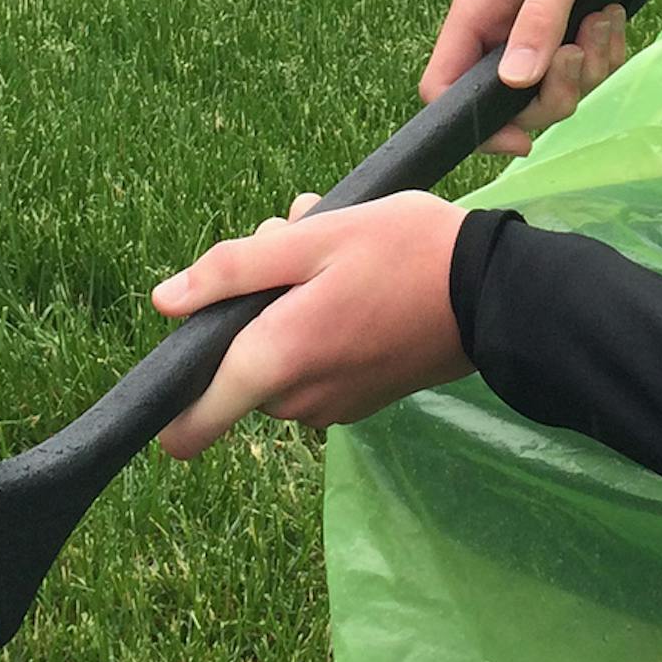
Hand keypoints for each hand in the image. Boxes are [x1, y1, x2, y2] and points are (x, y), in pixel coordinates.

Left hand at [150, 190, 471, 458]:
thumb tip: (165, 302)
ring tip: (336, 250)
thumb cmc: (403, 252)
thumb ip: (233, 270)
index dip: (171, 393)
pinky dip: (321, 326)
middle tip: (298, 242)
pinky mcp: (364, 400)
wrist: (496, 291)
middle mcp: (297, 400)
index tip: (186, 345)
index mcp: (274, 361)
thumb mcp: (314, 238)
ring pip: (280, 359)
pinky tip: (356, 278)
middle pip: (239, 363)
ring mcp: (334, 406)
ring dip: (290, 308)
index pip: (191, 423)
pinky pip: (317, 367)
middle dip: (255, 303)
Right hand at [423, 0, 661, 155]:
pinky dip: (605, 53)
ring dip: (588, 68)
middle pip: (507, 102)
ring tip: (604, 19)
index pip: (443, 84)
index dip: (474, 122)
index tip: (523, 135)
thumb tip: (513, 85)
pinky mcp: (573, 26)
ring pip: (550, 89)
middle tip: (582, 53)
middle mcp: (502, 21)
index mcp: (481, 1)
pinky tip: (615, 17)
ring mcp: (538, 26)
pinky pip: (584, 70)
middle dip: (553, 92)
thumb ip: (541, 16)